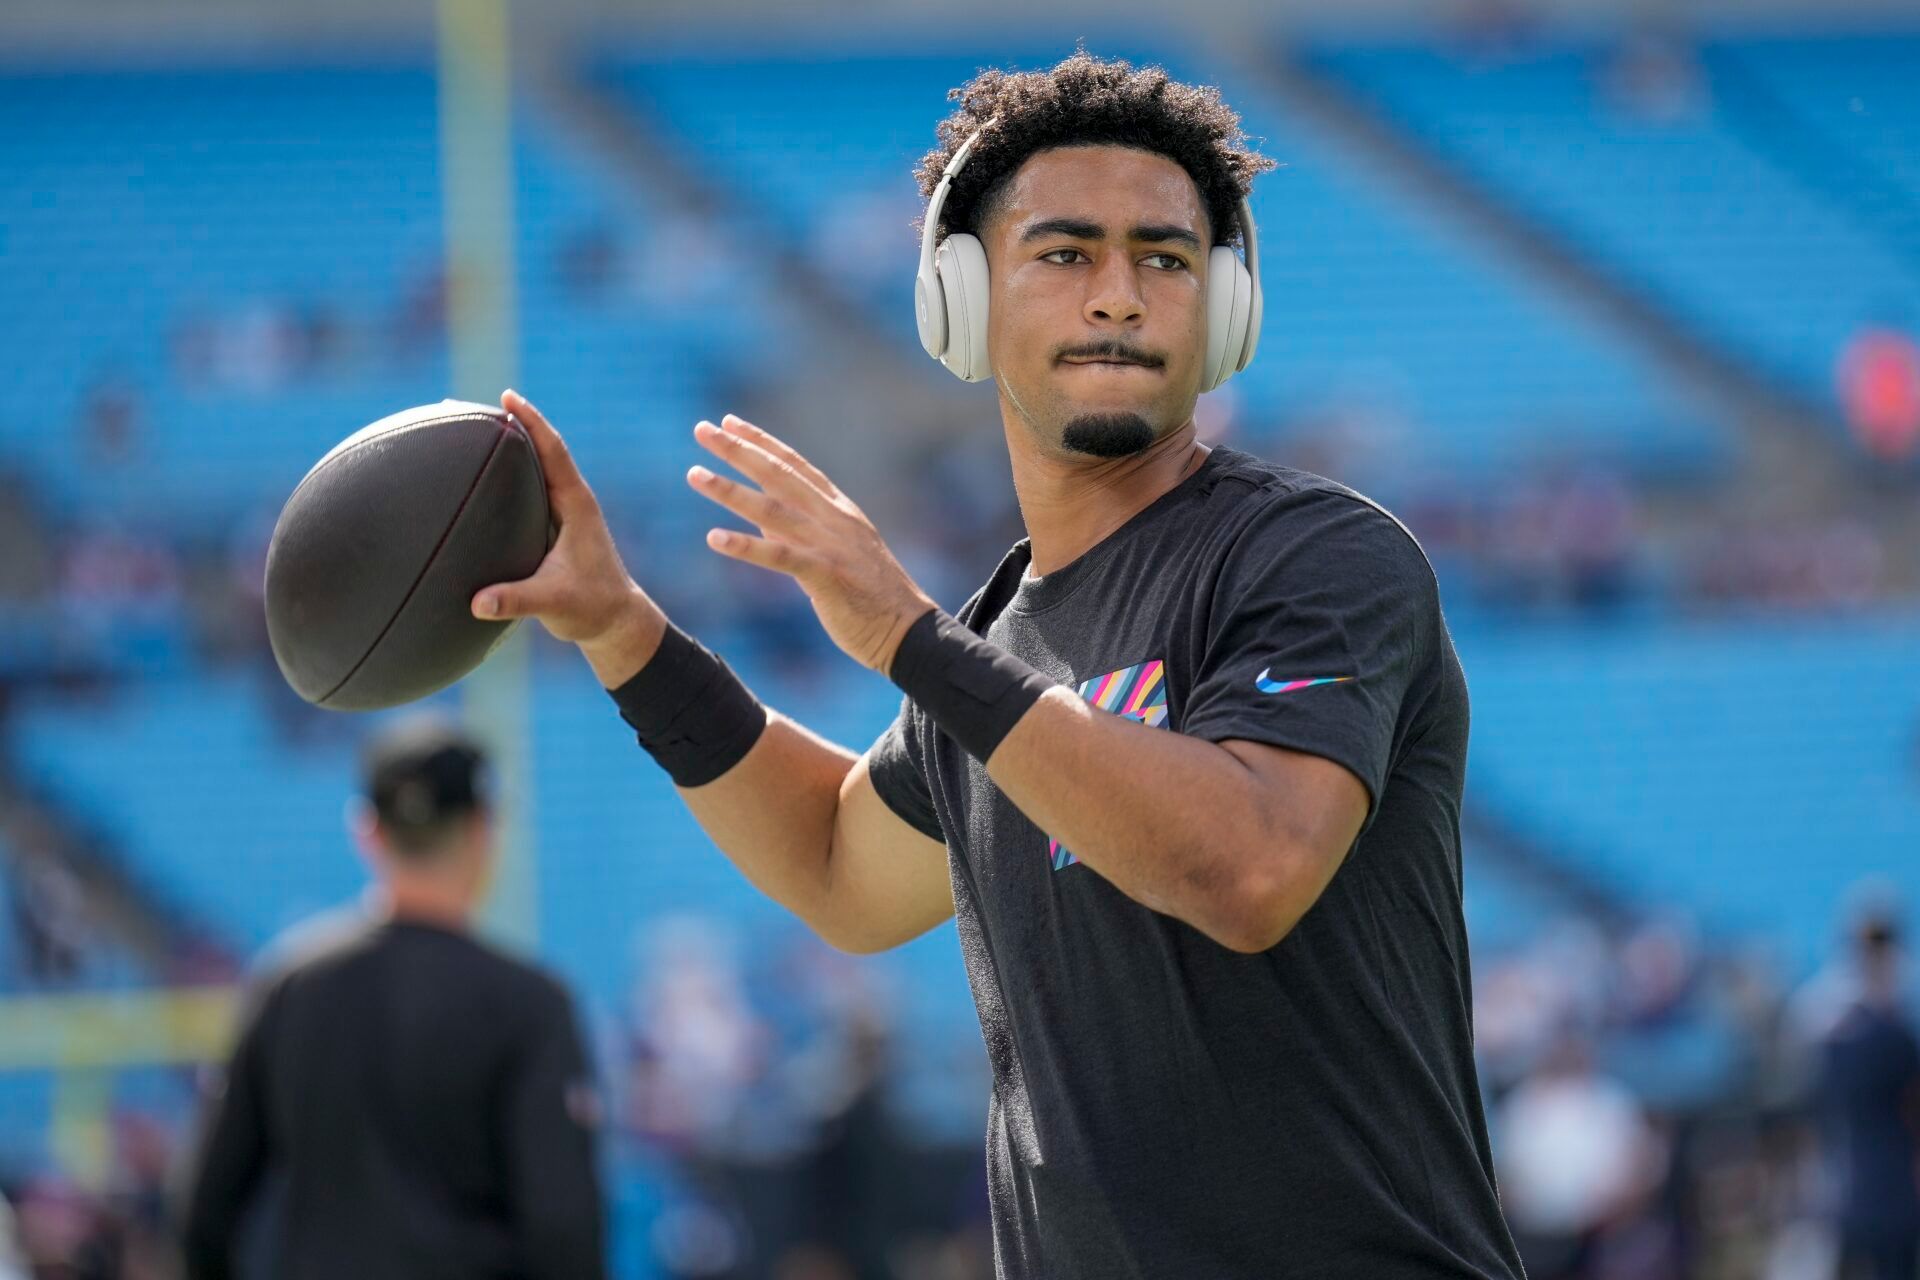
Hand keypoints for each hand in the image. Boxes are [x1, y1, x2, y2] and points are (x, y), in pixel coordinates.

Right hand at [470, 390, 665, 685]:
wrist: (616, 621)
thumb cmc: (592, 608)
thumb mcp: (553, 603)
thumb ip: (516, 600)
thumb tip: (478, 603)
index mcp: (577, 505)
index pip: (553, 452)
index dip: (531, 422)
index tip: (507, 397)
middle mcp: (572, 501)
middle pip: (542, 450)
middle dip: (513, 424)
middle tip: (474, 405)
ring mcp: (565, 513)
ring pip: (537, 468)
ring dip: (511, 447)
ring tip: (473, 429)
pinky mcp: (556, 527)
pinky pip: (531, 489)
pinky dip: (510, 474)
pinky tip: (483, 474)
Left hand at [688, 415, 936, 674]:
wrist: (906, 631)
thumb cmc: (871, 595)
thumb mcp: (837, 551)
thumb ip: (800, 530)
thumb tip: (762, 517)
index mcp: (838, 509)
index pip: (794, 465)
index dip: (761, 441)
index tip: (730, 422)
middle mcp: (833, 518)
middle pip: (778, 475)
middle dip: (737, 450)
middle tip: (701, 429)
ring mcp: (830, 545)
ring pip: (771, 509)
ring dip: (729, 491)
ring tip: (694, 474)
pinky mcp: (825, 576)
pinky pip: (778, 556)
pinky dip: (745, 546)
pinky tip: (713, 538)